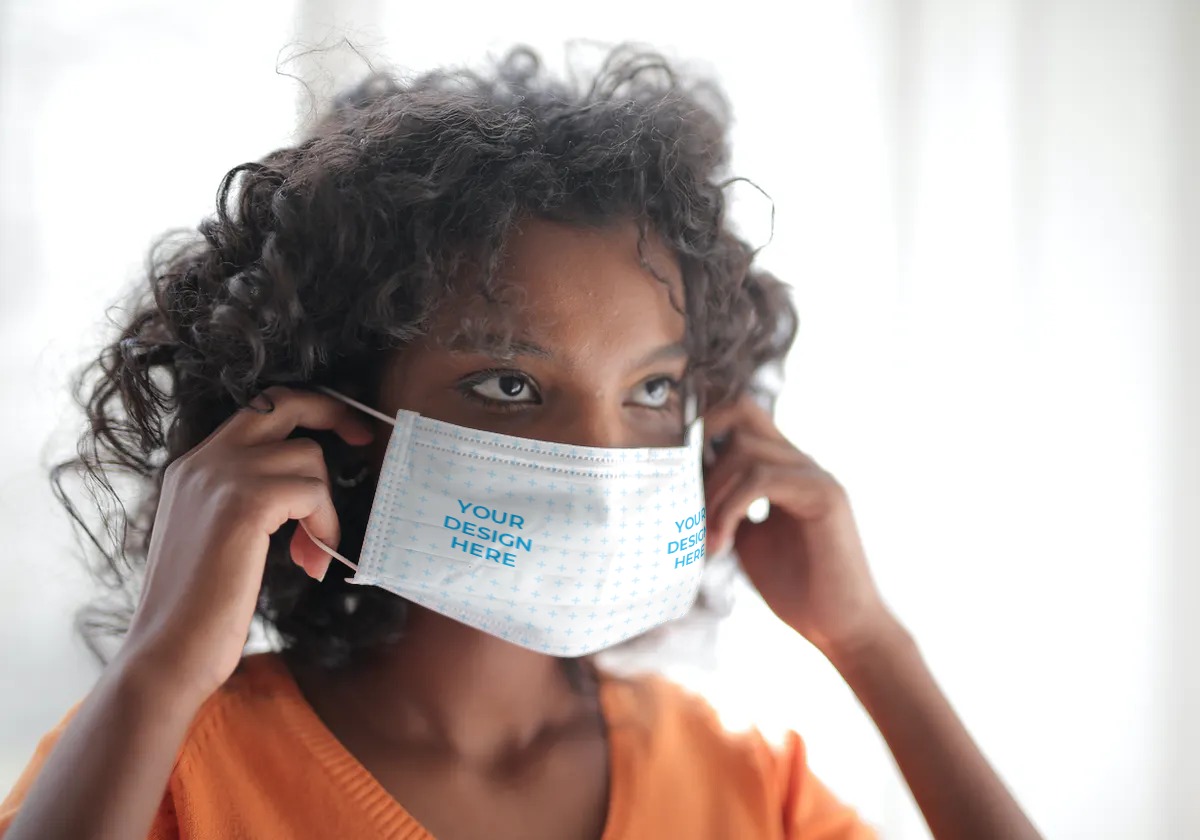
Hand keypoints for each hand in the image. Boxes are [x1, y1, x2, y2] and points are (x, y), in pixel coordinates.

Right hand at [117, 387, 373, 702]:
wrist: (167, 653)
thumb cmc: (199, 611)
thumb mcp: (217, 538)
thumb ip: (249, 503)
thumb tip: (305, 493)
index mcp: (193, 467)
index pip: (258, 411)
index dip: (306, 412)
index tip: (344, 431)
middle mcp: (202, 461)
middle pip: (281, 401)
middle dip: (332, 411)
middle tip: (364, 439)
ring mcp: (219, 476)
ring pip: (308, 457)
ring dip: (324, 508)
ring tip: (310, 553)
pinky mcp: (242, 503)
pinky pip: (312, 491)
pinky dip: (324, 525)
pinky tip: (309, 561)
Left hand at [703, 395, 892, 659]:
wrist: (840, 628)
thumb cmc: (795, 589)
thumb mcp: (747, 540)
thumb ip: (727, 508)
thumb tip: (683, 493)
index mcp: (782, 469)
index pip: (740, 416)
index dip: (702, 430)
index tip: (674, 475)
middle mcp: (800, 462)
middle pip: (741, 413)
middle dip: (701, 452)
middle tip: (685, 502)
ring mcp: (815, 474)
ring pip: (745, 450)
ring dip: (712, 495)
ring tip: (706, 540)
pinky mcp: (825, 495)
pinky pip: (761, 478)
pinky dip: (729, 509)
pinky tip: (721, 543)